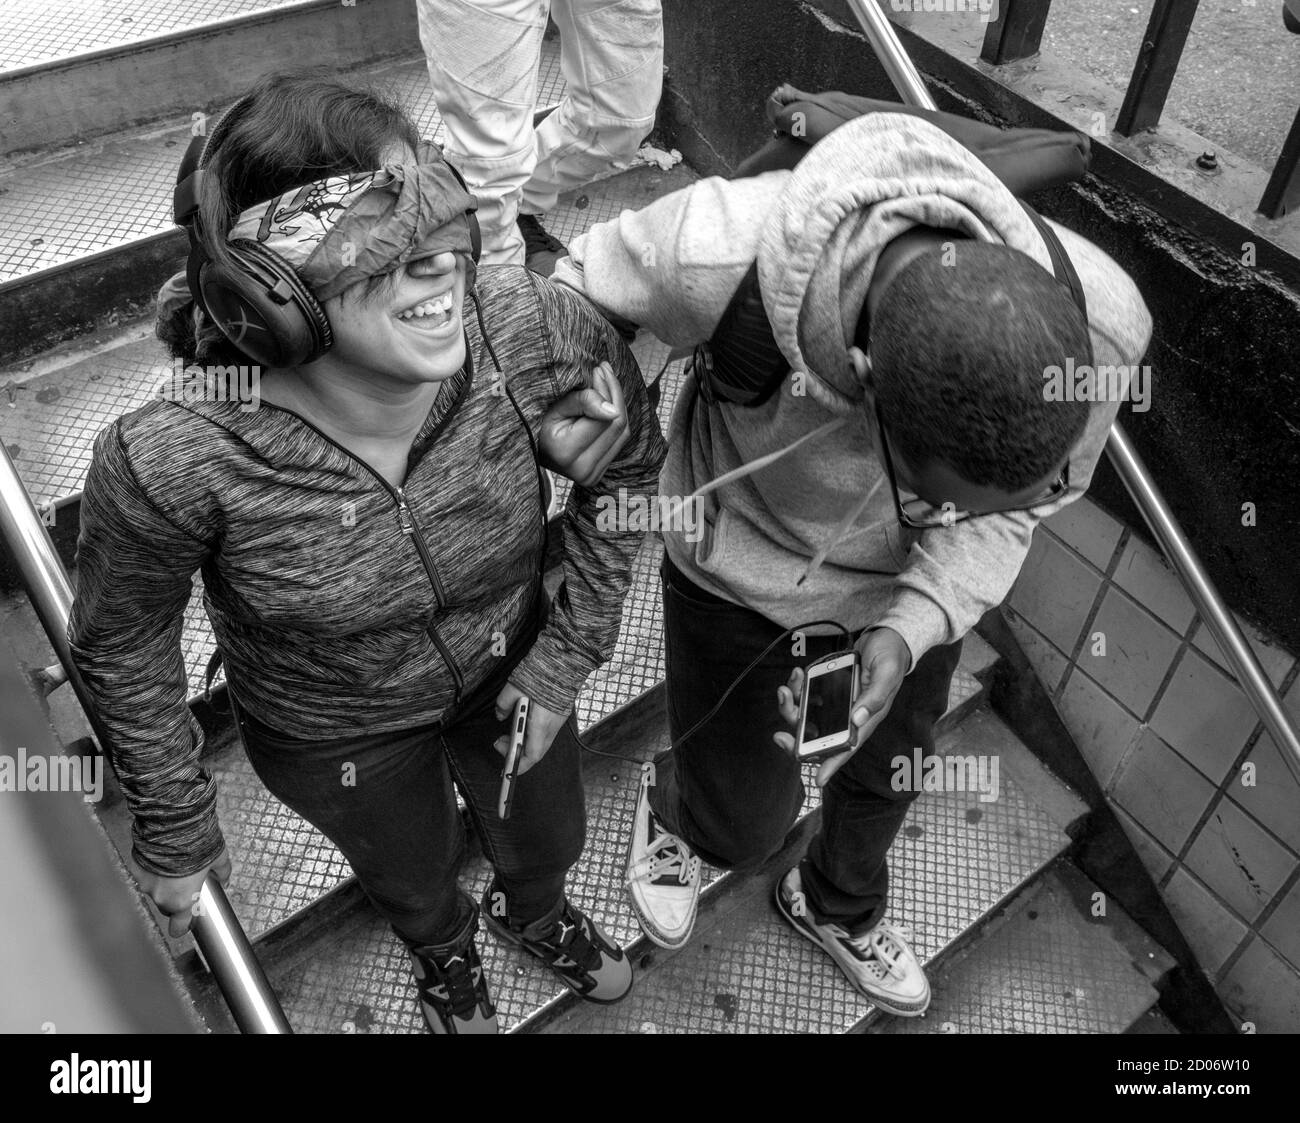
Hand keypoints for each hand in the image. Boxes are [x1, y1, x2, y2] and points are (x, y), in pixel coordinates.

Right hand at [134, 847, 231, 937]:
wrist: (174, 826)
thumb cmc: (198, 845)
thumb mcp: (218, 858)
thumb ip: (222, 872)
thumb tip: (224, 880)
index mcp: (182, 901)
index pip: (177, 928)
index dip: (182, 926)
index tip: (185, 922)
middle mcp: (161, 897)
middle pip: (166, 907)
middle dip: (175, 899)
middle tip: (184, 883)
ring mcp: (145, 884)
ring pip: (154, 891)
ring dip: (162, 883)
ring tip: (173, 866)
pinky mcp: (135, 870)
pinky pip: (144, 875)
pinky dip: (151, 870)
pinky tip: (160, 857)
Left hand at [493, 682, 570, 775]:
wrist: (566, 660)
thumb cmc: (542, 673)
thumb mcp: (514, 688)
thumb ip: (504, 704)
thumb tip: (500, 714)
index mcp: (541, 723)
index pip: (531, 755)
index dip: (517, 766)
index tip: (505, 770)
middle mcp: (552, 726)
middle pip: (535, 752)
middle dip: (516, 752)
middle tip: (500, 742)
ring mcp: (558, 721)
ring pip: (540, 742)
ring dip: (523, 742)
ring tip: (509, 732)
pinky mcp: (560, 714)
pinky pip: (545, 732)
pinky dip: (532, 734)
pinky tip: (523, 722)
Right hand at [537, 361, 629, 486]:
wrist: (534, 455)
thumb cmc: (539, 428)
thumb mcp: (554, 410)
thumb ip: (581, 403)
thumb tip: (612, 409)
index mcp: (566, 452)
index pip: (602, 418)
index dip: (605, 391)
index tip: (599, 369)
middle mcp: (583, 469)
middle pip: (617, 425)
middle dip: (615, 393)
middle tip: (605, 370)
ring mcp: (593, 475)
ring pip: (623, 433)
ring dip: (619, 404)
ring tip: (608, 382)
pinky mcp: (599, 474)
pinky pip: (619, 441)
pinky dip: (617, 419)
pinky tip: (609, 402)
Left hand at [773, 627, 911, 786]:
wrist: (886, 636)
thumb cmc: (890, 656)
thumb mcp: (886, 673)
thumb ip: (874, 697)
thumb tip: (856, 721)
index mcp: (865, 719)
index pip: (847, 747)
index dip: (832, 764)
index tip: (818, 780)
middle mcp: (849, 715)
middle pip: (818, 736)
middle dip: (796, 737)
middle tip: (779, 736)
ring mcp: (837, 702)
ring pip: (807, 715)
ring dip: (791, 707)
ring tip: (786, 688)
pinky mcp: (828, 688)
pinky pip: (806, 695)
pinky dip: (797, 687)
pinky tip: (796, 675)